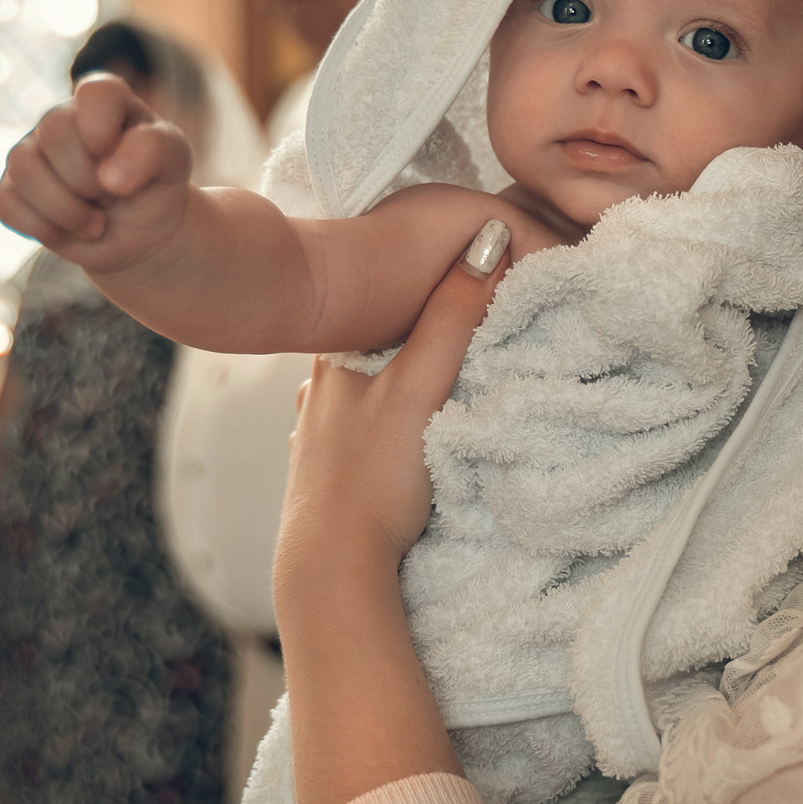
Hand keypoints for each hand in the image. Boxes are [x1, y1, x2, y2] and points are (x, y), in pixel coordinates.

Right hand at [0, 74, 194, 275]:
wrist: (140, 231)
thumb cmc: (156, 185)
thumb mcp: (173, 162)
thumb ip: (152, 150)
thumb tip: (108, 176)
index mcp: (104, 100)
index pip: (95, 93)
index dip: (105, 133)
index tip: (124, 166)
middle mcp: (60, 118)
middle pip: (55, 132)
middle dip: (91, 180)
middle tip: (114, 197)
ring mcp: (29, 152)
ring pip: (23, 168)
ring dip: (67, 210)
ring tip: (96, 222)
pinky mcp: (11, 189)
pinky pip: (6, 204)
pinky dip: (44, 229)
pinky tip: (69, 231)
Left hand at [272, 222, 510, 598]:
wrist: (331, 568)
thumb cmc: (373, 476)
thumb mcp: (422, 387)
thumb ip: (453, 316)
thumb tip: (488, 236)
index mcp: (337, 355)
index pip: (384, 299)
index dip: (427, 285)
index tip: (473, 281)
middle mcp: (317, 385)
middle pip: (376, 343)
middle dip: (413, 334)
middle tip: (466, 330)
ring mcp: (315, 431)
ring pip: (365, 387)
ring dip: (398, 380)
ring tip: (437, 381)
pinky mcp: (322, 473)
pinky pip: (360, 429)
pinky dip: (385, 421)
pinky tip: (396, 432)